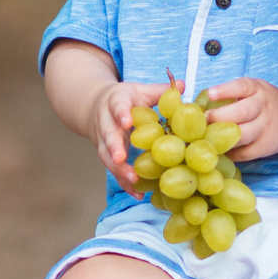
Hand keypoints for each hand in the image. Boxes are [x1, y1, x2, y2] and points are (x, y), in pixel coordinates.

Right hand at [87, 79, 166, 194]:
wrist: (94, 105)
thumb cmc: (125, 99)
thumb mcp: (140, 91)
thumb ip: (159, 90)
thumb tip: (183, 85)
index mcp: (115, 103)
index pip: (116, 107)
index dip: (121, 114)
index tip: (127, 121)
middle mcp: (105, 122)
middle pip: (107, 135)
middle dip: (114, 147)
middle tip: (121, 158)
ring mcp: (103, 140)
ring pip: (106, 156)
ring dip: (118, 169)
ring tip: (132, 180)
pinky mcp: (106, 155)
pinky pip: (113, 170)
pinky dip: (124, 182)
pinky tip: (137, 193)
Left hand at [204, 76, 277, 162]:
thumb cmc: (261, 103)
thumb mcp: (253, 90)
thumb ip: (230, 94)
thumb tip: (195, 106)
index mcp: (257, 89)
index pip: (243, 86)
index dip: (226, 90)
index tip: (210, 93)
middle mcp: (263, 107)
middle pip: (243, 112)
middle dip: (220, 116)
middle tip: (202, 119)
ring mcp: (265, 128)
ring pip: (243, 135)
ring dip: (222, 137)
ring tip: (205, 137)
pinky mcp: (264, 147)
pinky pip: (244, 153)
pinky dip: (228, 152)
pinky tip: (216, 149)